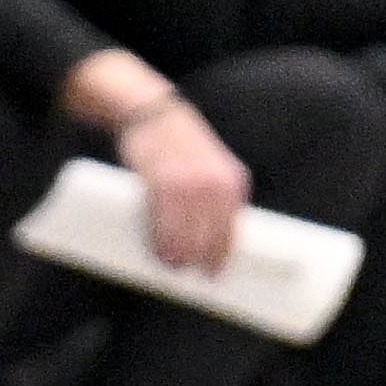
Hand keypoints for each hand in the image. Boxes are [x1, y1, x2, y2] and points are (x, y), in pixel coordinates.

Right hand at [111, 86, 245, 273]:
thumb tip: (211, 236)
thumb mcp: (210, 165)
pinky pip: (164, 222)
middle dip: (198, 260)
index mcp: (233, 182)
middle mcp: (215, 185)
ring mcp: (190, 184)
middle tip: (186, 270)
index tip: (212, 273)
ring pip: (186, 235)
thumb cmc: (180, 144)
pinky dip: (162, 241)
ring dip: (178, 256)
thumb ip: (216, 195)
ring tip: (170, 265)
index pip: (231, 231)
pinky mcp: (163, 182)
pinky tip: (160, 251)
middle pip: (209, 238)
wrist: (153, 112)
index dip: (221, 256)